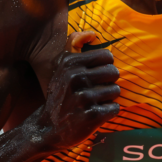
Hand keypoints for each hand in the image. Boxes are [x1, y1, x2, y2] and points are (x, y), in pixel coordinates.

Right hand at [35, 31, 119, 150]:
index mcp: (70, 63)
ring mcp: (83, 98)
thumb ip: (73, 46)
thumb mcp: (61, 68)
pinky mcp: (91, 116)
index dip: (106, 66)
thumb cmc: (60, 94)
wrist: (46, 128)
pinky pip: (115, 108)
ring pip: (116, 90)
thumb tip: (92, 33)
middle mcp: (75, 78)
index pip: (107, 56)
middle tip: (96, 91)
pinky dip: (108, 111)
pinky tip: (95, 114)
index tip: (97, 75)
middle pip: (114, 72)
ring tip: (94, 103)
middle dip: (108, 82)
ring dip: (108, 98)